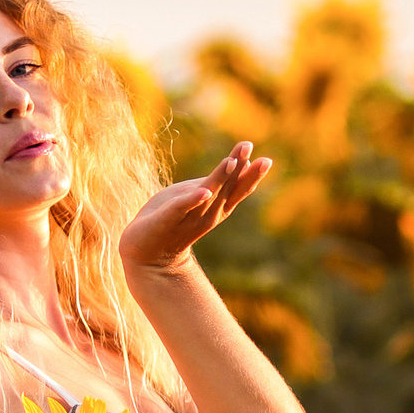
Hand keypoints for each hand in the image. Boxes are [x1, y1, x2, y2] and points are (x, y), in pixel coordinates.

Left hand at [118, 143, 271, 273]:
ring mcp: (188, 218)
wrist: (147, 256)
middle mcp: (207, 214)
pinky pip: (181, 208)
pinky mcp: (166, 220)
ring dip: (220, 178)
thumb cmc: (172, 221)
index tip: (266, 160)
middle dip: (243, 173)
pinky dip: (193, 200)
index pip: (237, 189)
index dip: (251, 175)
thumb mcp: (196, 197)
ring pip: (208, 195)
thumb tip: (238, 162)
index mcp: (216, 208)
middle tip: (260, 156)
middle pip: (228, 190)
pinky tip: (204, 192)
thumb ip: (215, 183)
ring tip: (231, 161)